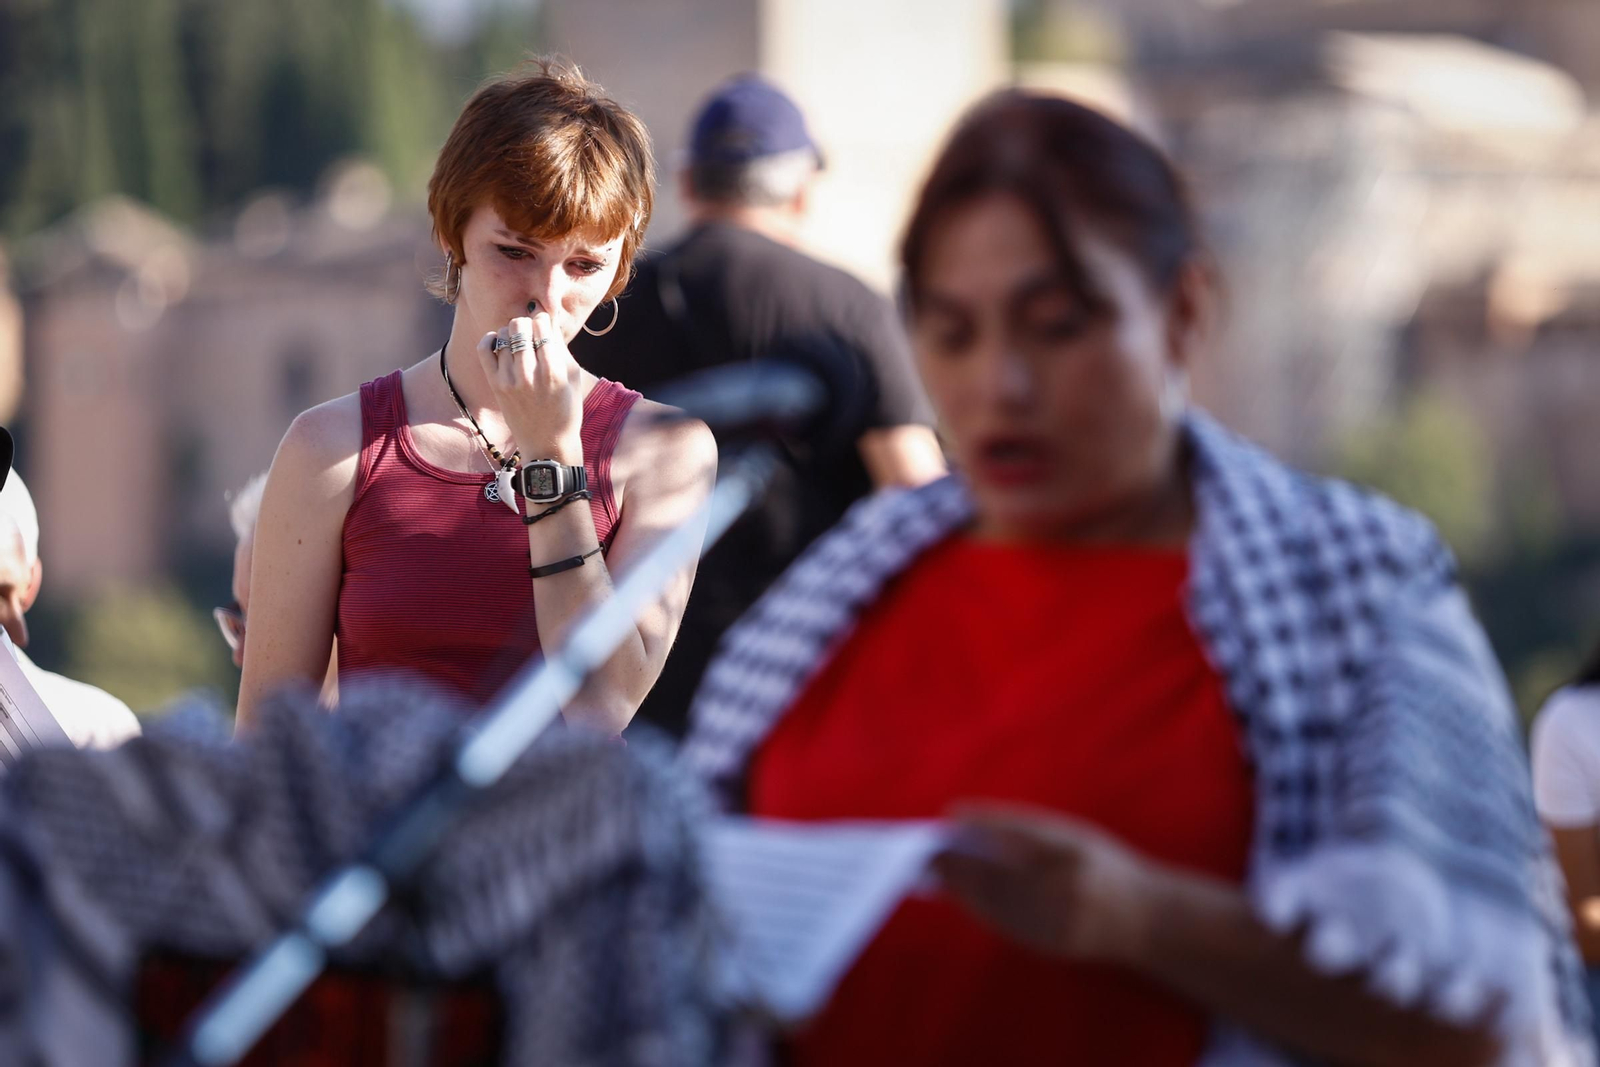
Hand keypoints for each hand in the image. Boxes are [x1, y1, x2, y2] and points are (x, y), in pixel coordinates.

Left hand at [475, 308, 583, 463]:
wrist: (548, 445)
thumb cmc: (566, 410)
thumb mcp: (572, 377)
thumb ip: (561, 347)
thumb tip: (548, 317)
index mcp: (555, 372)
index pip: (542, 326)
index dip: (543, 319)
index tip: (545, 325)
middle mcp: (531, 375)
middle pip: (520, 326)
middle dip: (526, 323)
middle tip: (531, 333)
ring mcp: (510, 381)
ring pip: (504, 336)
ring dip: (512, 333)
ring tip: (519, 343)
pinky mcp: (496, 386)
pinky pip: (485, 350)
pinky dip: (490, 339)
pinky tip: (498, 342)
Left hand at [932, 803, 1166, 964]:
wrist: (1147, 920)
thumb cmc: (1105, 868)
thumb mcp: (1076, 838)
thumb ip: (1030, 834)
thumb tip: (972, 829)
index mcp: (1077, 849)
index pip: (1022, 830)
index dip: (983, 821)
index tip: (952, 813)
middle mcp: (1069, 885)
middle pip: (1001, 868)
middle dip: (961, 858)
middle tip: (928, 848)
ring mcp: (1060, 918)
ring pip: (996, 898)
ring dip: (961, 883)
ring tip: (934, 869)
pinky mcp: (1051, 942)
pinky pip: (1004, 921)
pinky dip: (976, 905)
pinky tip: (956, 892)